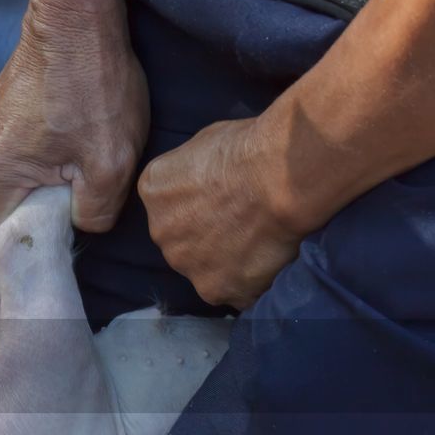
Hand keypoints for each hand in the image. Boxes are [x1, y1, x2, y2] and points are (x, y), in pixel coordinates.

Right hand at [0, 0, 147, 261]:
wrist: (76, 15)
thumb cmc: (93, 86)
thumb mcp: (110, 163)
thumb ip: (94, 214)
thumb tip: (83, 225)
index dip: (18, 255)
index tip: (50, 248)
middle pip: (4, 210)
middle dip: (40, 214)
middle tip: (81, 194)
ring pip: (13, 180)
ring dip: (44, 181)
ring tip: (80, 156)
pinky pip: (15, 153)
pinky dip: (40, 155)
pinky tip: (71, 133)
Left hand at [139, 117, 332, 309]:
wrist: (281, 179)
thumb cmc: (250, 150)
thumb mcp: (205, 144)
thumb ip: (192, 172)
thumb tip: (203, 182)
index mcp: (154, 191)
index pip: (170, 205)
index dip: (201, 202)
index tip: (225, 195)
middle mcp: (161, 232)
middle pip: (182, 240)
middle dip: (207, 235)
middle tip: (243, 221)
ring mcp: (186, 265)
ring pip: (204, 269)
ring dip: (226, 261)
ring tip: (259, 241)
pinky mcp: (215, 290)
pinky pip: (232, 291)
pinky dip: (249, 282)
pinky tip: (268, 260)